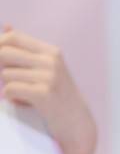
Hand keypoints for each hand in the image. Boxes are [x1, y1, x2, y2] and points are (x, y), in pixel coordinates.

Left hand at [0, 26, 96, 153]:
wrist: (78, 126)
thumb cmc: (59, 100)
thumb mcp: (47, 71)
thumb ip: (27, 52)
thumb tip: (6, 27)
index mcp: (51, 52)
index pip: (13, 38)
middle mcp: (50, 61)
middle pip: (5, 52)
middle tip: (5, 80)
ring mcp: (49, 77)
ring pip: (7, 74)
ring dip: (8, 86)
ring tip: (21, 96)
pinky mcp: (44, 94)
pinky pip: (11, 89)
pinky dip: (10, 96)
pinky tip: (20, 102)